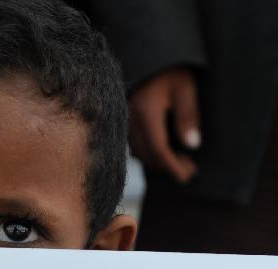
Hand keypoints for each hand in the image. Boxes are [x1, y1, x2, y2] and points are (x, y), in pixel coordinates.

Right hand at [129, 67, 200, 182]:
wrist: (145, 46)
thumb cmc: (170, 66)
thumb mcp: (184, 87)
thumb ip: (188, 116)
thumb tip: (193, 145)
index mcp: (146, 112)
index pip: (159, 150)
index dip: (173, 167)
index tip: (188, 176)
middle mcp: (131, 120)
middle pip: (147, 155)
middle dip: (168, 167)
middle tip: (189, 168)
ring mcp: (124, 120)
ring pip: (138, 152)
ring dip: (158, 161)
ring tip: (178, 160)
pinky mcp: (122, 118)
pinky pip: (133, 144)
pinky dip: (148, 152)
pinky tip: (162, 149)